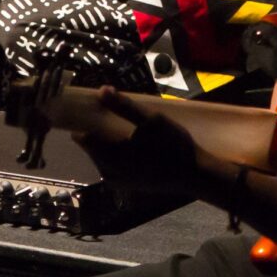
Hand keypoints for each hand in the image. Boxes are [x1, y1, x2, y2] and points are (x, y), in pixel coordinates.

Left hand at [73, 87, 200, 193]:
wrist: (195, 175)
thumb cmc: (174, 146)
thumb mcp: (151, 120)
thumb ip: (124, 106)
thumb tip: (101, 90)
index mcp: (109, 156)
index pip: (82, 137)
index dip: (83, 121)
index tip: (90, 109)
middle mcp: (108, 172)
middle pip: (90, 148)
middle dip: (95, 131)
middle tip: (107, 115)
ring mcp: (117, 182)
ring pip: (100, 158)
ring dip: (104, 143)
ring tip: (118, 128)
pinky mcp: (126, 186)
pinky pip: (110, 167)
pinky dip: (113, 155)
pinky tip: (129, 145)